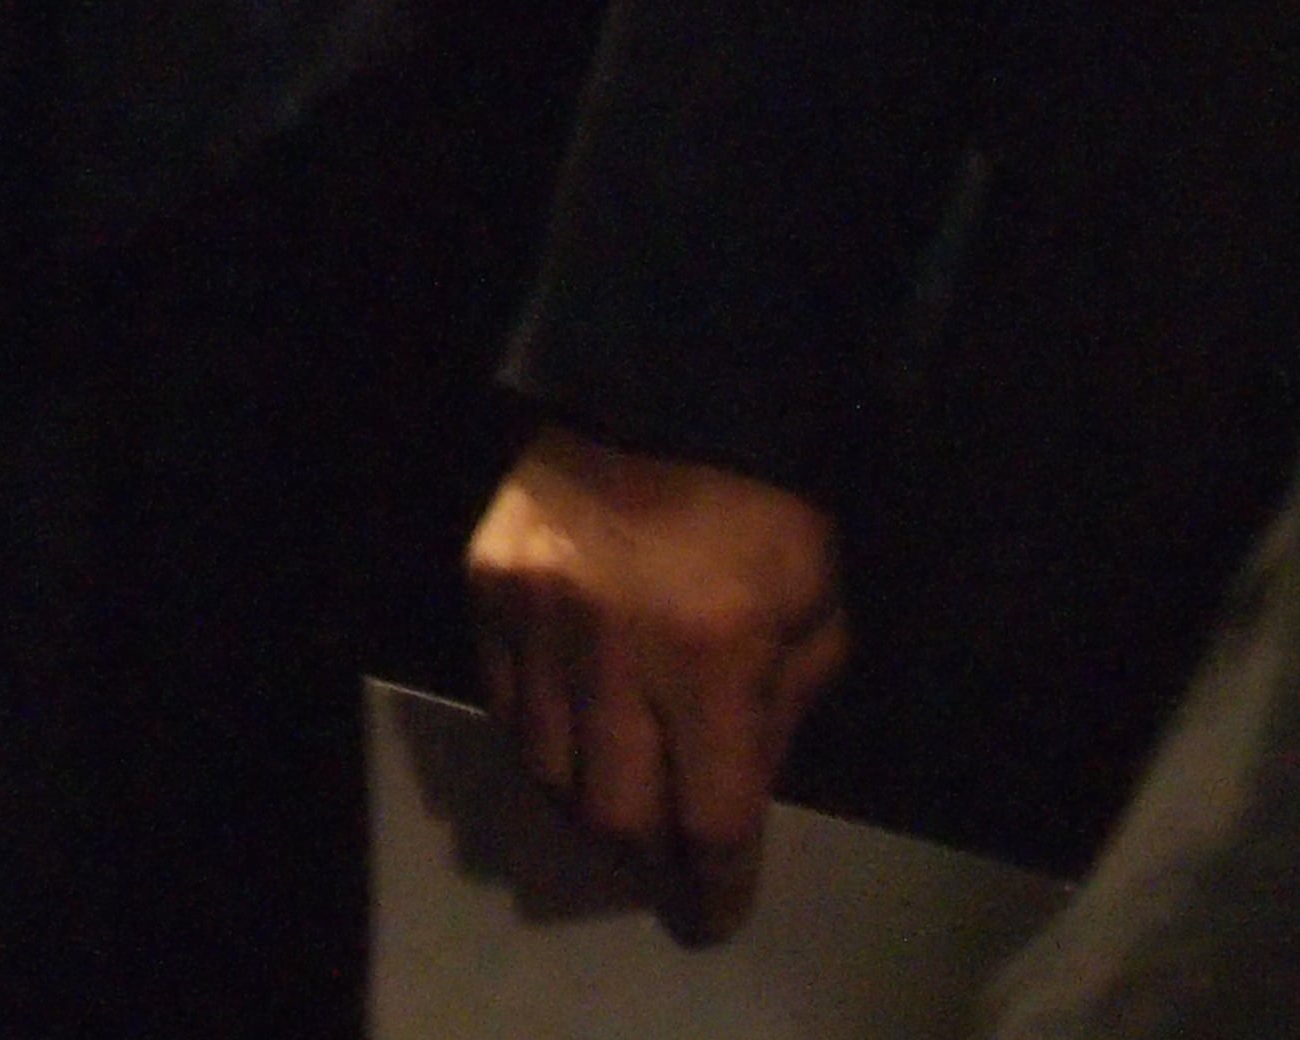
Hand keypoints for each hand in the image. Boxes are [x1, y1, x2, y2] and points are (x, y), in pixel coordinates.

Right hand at [468, 428, 849, 935]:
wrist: (661, 383)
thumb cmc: (758, 504)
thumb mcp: (813, 609)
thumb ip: (781, 715)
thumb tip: (736, 795)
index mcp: (711, 658)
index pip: (709, 821)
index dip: (715, 887)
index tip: (714, 917)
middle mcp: (612, 648)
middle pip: (613, 815)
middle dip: (647, 853)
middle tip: (665, 853)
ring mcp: (536, 613)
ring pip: (545, 770)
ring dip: (584, 801)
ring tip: (614, 793)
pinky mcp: (486, 579)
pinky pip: (501, 700)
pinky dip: (537, 734)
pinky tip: (570, 726)